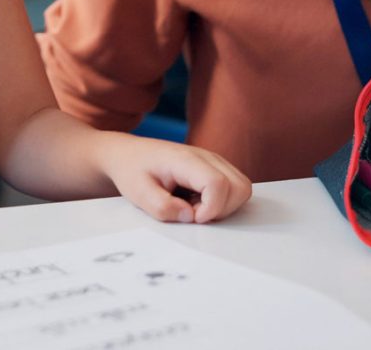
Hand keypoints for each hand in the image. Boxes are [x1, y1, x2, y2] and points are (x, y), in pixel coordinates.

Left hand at [100, 135, 251, 224]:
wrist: (129, 154)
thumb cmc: (133, 169)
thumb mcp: (138, 192)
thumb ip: (162, 207)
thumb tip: (189, 216)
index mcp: (186, 160)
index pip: (218, 184)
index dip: (211, 209)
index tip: (191, 217)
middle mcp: (207, 156)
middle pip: (240, 187)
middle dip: (221, 209)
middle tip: (193, 212)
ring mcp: (214, 161)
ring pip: (242, 187)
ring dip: (223, 206)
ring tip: (194, 206)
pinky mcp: (215, 168)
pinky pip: (234, 187)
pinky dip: (221, 201)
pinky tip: (197, 201)